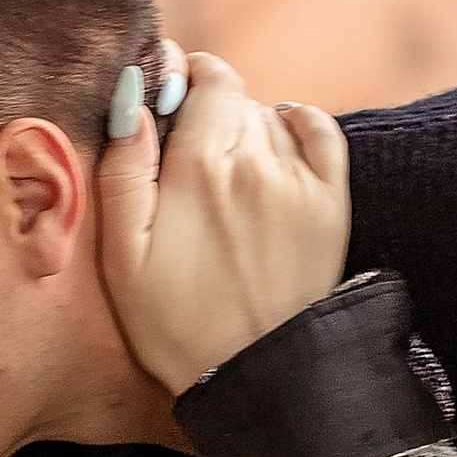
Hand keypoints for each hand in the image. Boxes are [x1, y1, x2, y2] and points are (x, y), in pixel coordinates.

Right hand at [97, 51, 351, 399]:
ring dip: (248, 130)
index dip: (186, 76)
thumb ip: (124, 170)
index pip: (207, 76)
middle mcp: (256, 162)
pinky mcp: (332, 204)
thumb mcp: (124, 256)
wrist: (255, 379)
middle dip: (210, 114)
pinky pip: (321, 131)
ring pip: (271, 118)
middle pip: (236, 99)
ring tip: (227, 178)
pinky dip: (300, 124)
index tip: (170, 100)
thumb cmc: (176, 325)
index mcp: (200, 167)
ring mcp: (300, 182)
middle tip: (189, 162)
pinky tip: (280, 141)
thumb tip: (132, 99)